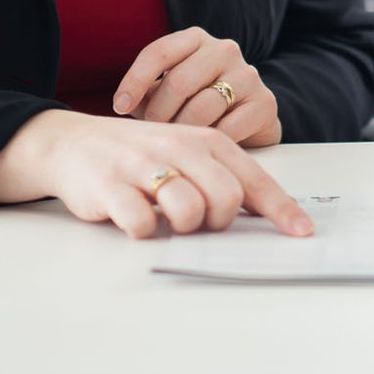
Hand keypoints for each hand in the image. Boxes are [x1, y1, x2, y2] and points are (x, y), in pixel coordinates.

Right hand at [0, 108, 312, 238]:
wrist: (72, 144)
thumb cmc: (140, 156)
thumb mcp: (187, 156)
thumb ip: (223, 179)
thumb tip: (269, 216)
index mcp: (205, 141)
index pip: (254, 180)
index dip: (281, 210)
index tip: (302, 233)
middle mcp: (179, 147)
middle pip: (227, 200)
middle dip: (218, 222)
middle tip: (197, 221)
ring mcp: (144, 165)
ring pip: (188, 212)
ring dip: (181, 227)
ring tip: (164, 218)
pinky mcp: (110, 186)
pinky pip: (142, 224)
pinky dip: (143, 231)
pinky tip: (134, 219)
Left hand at [113, 27, 280, 147]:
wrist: (246, 122)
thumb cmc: (195, 105)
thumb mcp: (166, 94)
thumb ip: (145, 95)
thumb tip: (123, 106)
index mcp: (195, 39)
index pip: (158, 53)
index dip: (134, 81)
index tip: (119, 108)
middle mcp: (224, 49)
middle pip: (178, 82)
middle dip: (158, 115)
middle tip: (154, 135)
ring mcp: (247, 74)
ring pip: (202, 107)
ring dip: (183, 131)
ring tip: (177, 143)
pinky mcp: (264, 102)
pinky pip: (228, 128)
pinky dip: (209, 142)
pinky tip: (203, 147)